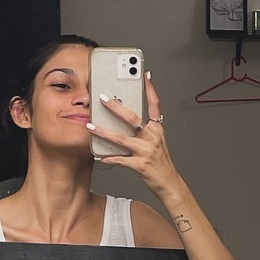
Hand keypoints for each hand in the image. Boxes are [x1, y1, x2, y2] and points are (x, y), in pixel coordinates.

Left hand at [92, 75, 179, 196]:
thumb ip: (142, 131)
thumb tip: (120, 122)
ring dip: (103, 132)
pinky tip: (99, 155)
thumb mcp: (155, 143)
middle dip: (116, 107)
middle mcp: (152, 137)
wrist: (169, 184)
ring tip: (90, 126)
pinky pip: (120, 159)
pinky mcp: (140, 165)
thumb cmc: (160, 163)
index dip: (150, 89)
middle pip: (133, 118)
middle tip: (103, 98)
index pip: (155, 105)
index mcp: (157, 130)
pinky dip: (108, 157)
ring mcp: (146, 151)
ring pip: (121, 138)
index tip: (144, 75)